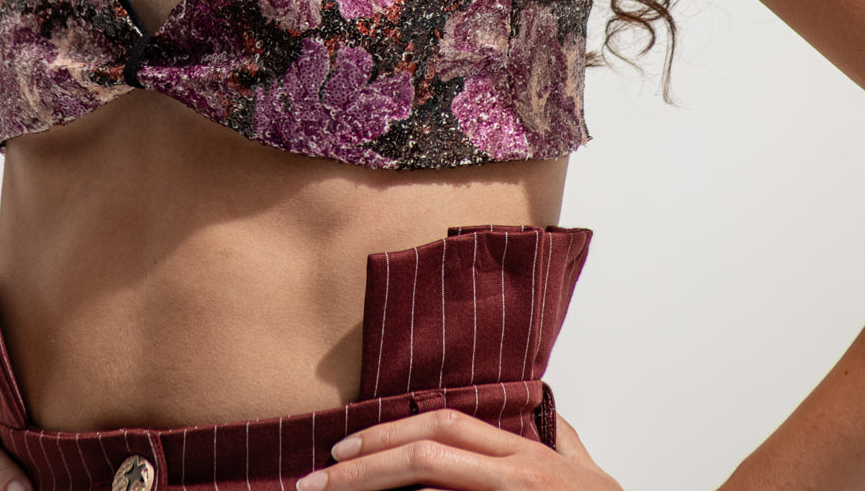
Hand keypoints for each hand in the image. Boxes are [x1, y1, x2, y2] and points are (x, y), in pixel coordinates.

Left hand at [295, 409, 621, 490]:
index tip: (343, 445)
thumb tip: (553, 418)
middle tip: (313, 479)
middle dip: (363, 462)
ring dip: (371, 487)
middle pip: (425, 451)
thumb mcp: (589, 475)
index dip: (388, 430)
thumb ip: (565, 442)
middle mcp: (515, 474)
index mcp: (523, 456)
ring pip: (430, 483)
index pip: (442, 424)